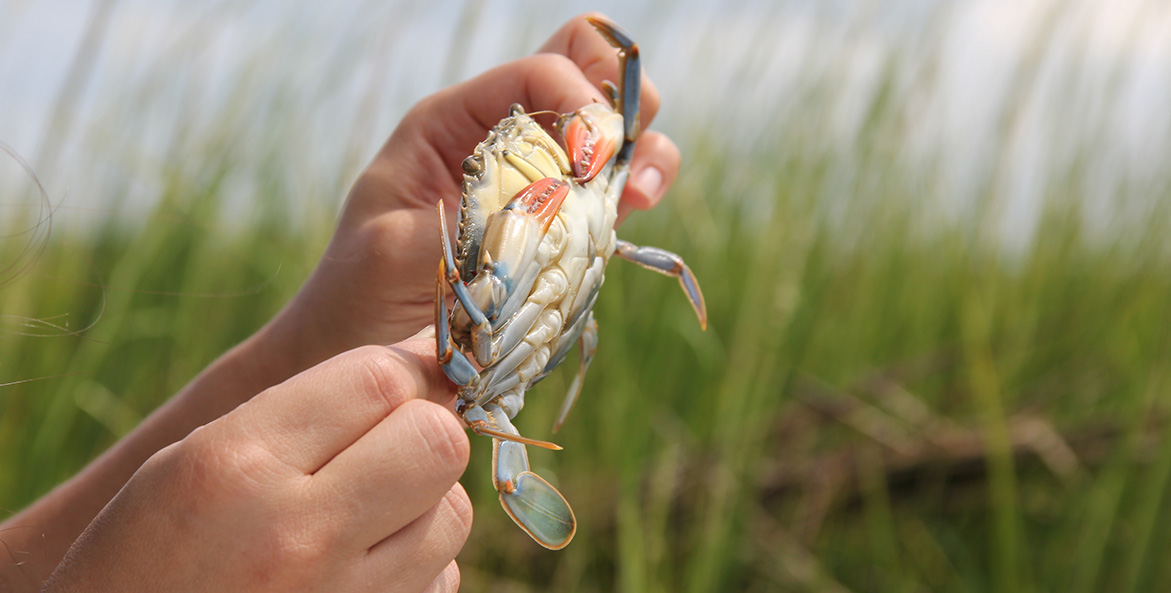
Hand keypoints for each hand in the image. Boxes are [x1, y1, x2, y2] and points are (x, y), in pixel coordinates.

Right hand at [44, 338, 470, 592]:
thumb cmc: (146, 553)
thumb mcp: (193, 458)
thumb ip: (305, 410)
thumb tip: (421, 366)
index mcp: (238, 465)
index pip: (381, 380)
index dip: (408, 369)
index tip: (408, 375)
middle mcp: (297, 533)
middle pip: (437, 441)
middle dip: (426, 427)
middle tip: (392, 438)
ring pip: (454, 512)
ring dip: (428, 498)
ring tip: (371, 506)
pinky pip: (441, 577)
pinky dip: (420, 561)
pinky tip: (366, 561)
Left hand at [260, 13, 681, 375]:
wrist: (360, 354)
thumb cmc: (359, 296)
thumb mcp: (393, 248)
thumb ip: (465, 220)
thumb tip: (545, 205)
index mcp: (453, 123)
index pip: (536, 74)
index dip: (576, 98)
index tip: (588, 156)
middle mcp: (503, 139)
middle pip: (585, 75)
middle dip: (617, 106)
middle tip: (613, 163)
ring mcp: (540, 180)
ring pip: (615, 131)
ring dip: (641, 151)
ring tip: (638, 193)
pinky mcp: (563, 226)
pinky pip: (616, 190)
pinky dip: (638, 191)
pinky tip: (630, 217)